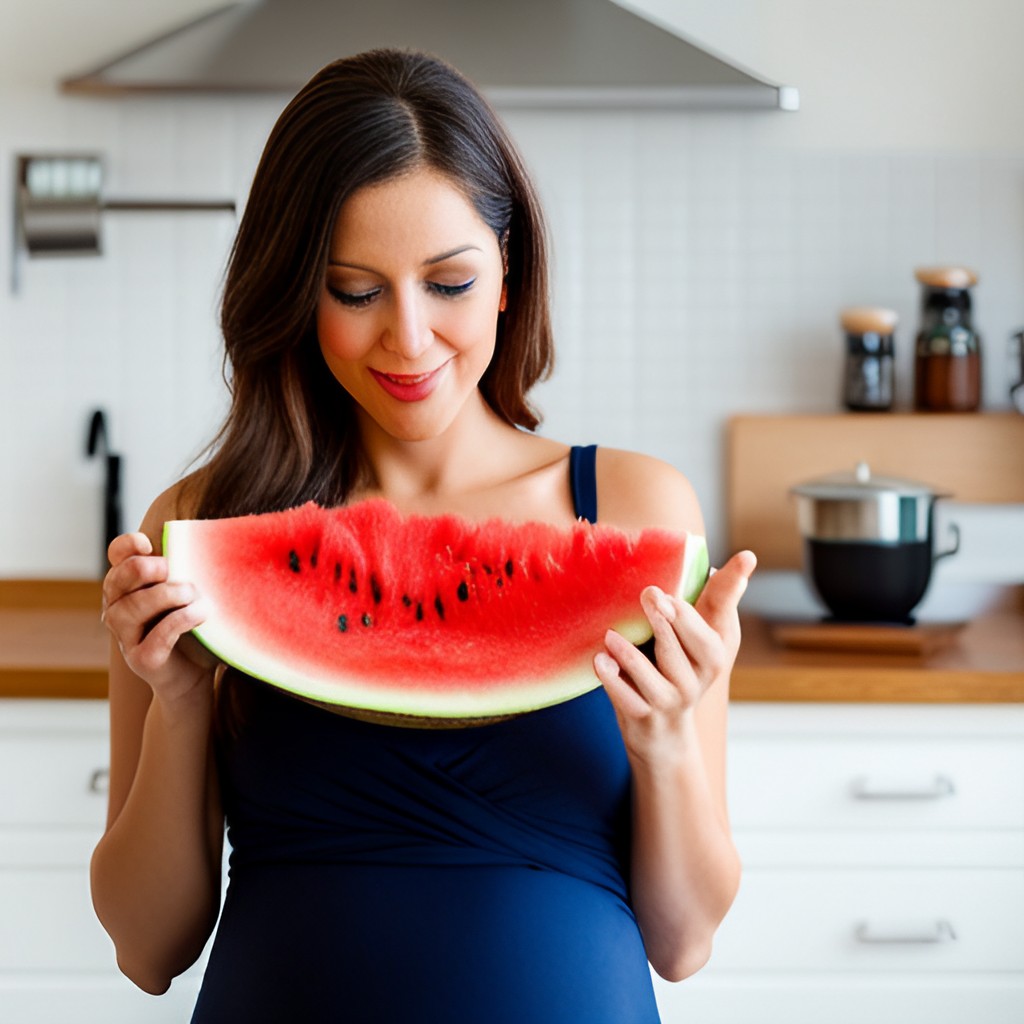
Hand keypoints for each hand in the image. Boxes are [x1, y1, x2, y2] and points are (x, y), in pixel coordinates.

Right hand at [101, 532, 216, 704]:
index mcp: (129, 586)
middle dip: (144, 569)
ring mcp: (127, 637)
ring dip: (164, 595)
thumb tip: (211, 541)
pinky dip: (179, 620)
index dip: (126, 546)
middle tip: (172, 569)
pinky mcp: (143, 660)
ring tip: (193, 593)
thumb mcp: (190, 593)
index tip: (149, 544)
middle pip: (117, 580)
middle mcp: (119, 609)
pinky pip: (155, 637)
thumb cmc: (193, 627)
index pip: (116, 557)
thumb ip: (188, 569)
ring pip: (130, 609)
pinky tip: (200, 613)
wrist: (197, 677)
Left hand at [594, 550, 755, 764]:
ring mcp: (672, 699)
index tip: (687, 581)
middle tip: (649, 594)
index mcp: (715, 650)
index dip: (698, 606)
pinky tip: (600, 661)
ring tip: (611, 635)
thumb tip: (747, 557)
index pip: (710, 625)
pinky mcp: (645, 716)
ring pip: (652, 675)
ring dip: (631, 655)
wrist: (665, 733)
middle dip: (666, 621)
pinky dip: (612, 681)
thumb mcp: (706, 632)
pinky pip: (627, 698)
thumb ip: (720, 596)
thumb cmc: (684, 665)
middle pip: (681, 647)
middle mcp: (698, 677)